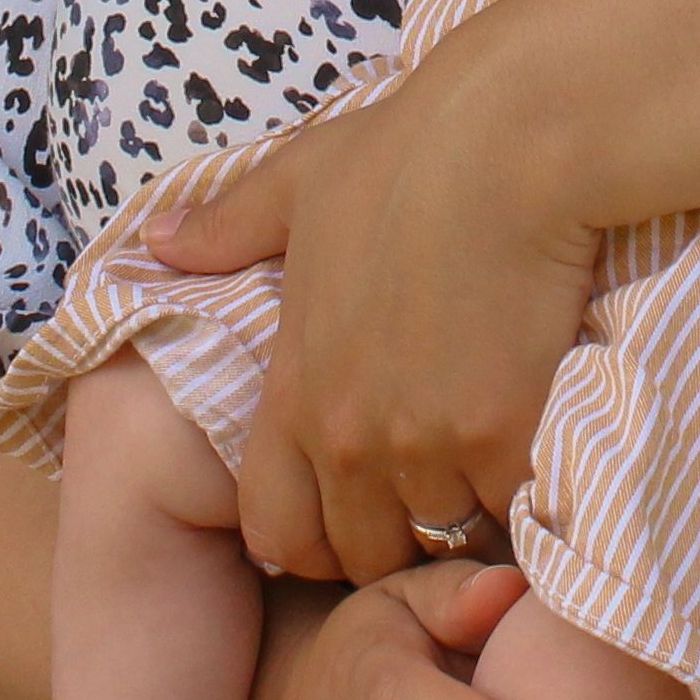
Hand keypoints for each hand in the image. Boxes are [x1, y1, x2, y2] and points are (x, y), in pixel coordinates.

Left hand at [154, 51, 600, 585]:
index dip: (310, 538)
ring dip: (466, 517)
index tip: (350, 512)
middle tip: (433, 499)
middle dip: (394, 539)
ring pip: (444, 537)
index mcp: (296, 391)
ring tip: (493, 477)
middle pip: (362, 554)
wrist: (508, 145)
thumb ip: (228, 229)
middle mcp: (350, 438)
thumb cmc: (404, 155)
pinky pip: (510, 509)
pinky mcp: (504, 438)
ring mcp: (427, 445)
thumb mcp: (297, 184)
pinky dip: (526, 496)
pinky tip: (541, 456)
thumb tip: (158, 239)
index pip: (275, 529)